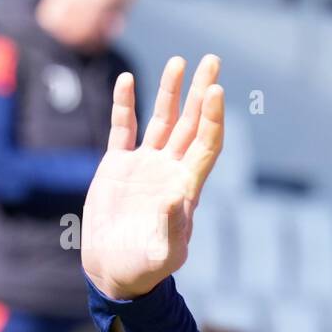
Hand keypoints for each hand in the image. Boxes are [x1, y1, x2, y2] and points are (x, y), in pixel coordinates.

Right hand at [81, 55, 224, 299]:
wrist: (116, 271)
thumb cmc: (144, 268)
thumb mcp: (161, 253)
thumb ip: (170, 229)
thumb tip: (175, 197)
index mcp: (186, 187)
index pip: (205, 143)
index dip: (212, 117)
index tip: (216, 89)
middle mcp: (169, 170)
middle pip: (191, 123)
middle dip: (202, 91)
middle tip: (213, 59)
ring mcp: (145, 166)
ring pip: (162, 119)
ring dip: (170, 91)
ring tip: (179, 60)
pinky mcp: (117, 166)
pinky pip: (123, 128)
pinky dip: (125, 104)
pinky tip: (127, 80)